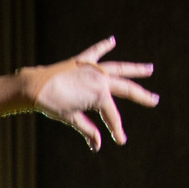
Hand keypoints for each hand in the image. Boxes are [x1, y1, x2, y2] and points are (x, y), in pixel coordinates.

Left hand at [27, 37, 156, 150]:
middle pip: (126, 90)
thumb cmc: (51, 104)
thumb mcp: (71, 119)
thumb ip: (87, 131)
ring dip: (134, 69)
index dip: (117, 129)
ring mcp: (92, 69)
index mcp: (99, 95)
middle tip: (154, 100)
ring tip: (149, 69)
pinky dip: (103, 46)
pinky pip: (95, 52)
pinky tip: (112, 41)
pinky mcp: (81, 61)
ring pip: (118, 68)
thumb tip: (97, 146)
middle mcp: (100, 79)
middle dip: (141, 96)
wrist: (33, 86)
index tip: (120, 141)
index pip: (112, 116)